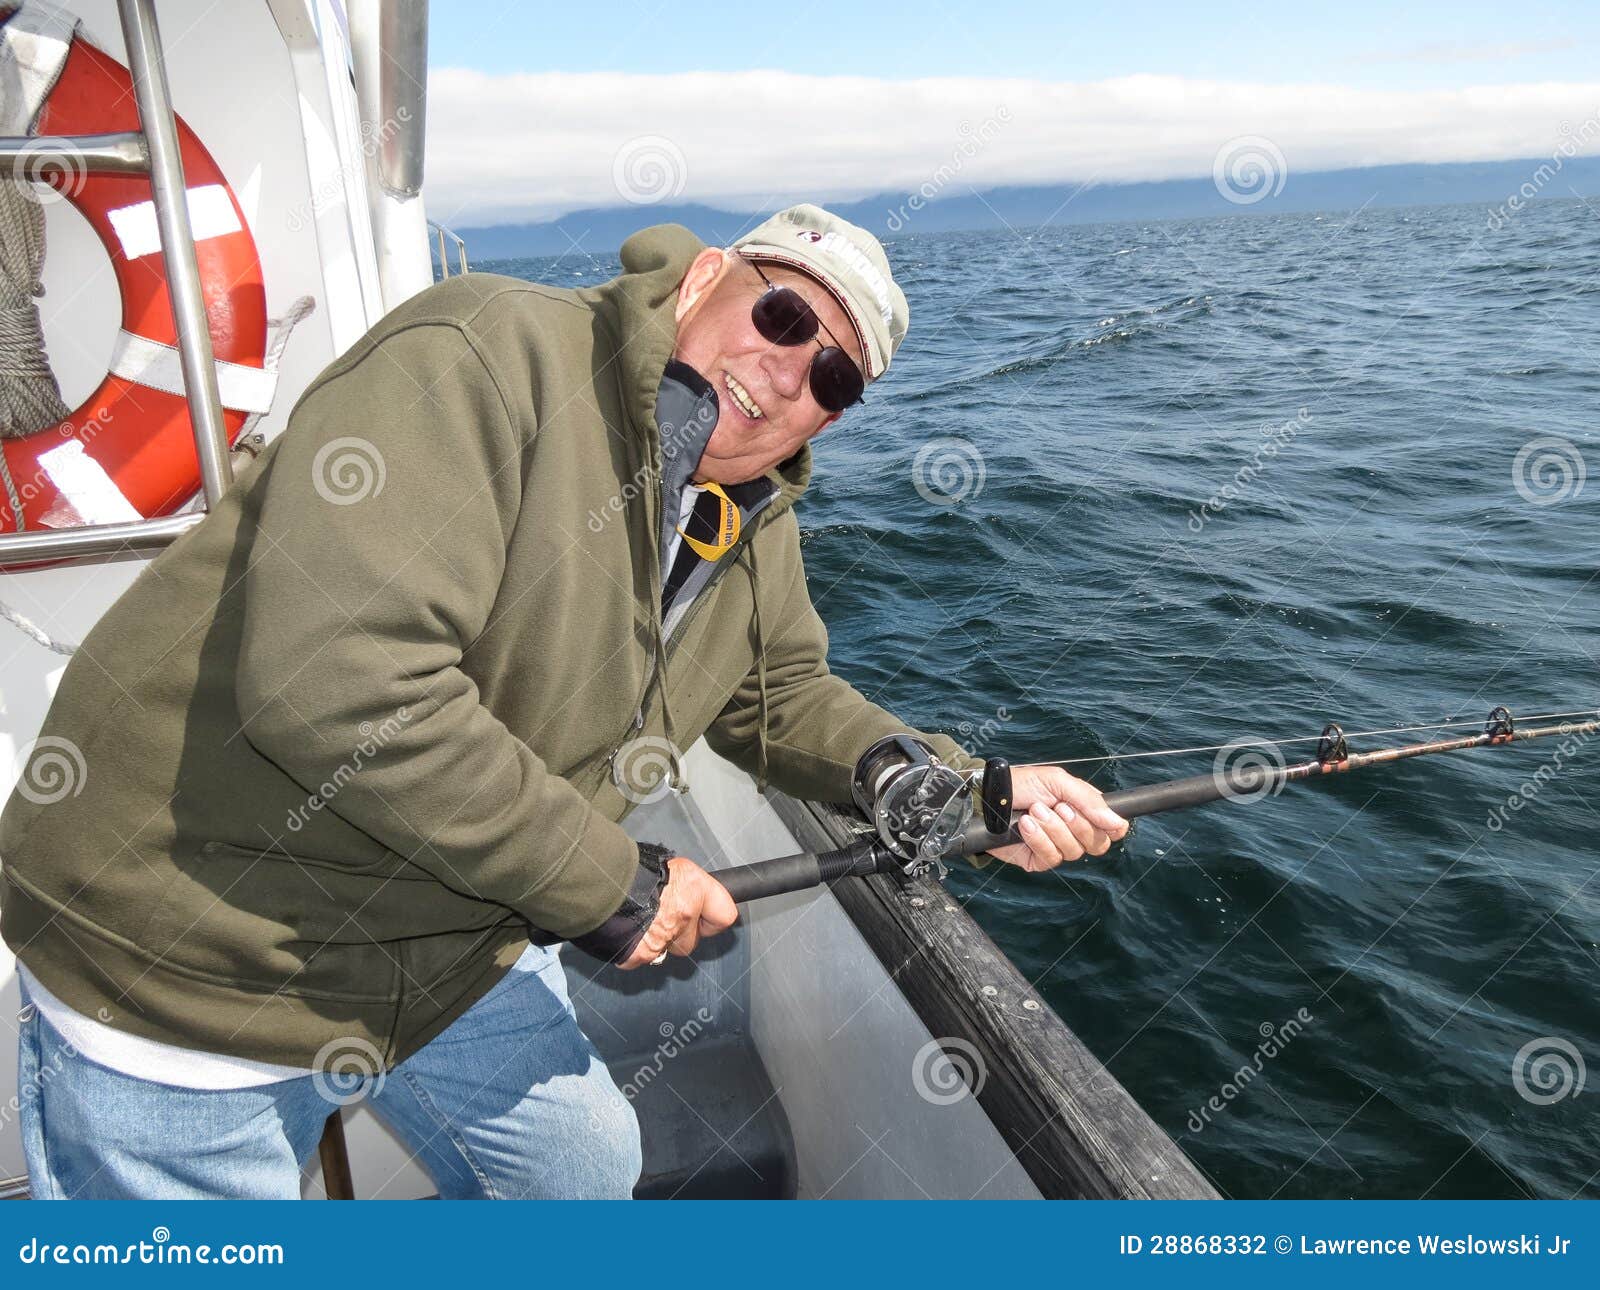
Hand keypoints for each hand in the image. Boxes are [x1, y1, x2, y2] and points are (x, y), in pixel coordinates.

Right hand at [618, 857, 737, 968]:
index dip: (713, 918)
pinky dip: (636, 949)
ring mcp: (664, 938)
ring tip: (640, 921)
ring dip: (658, 941)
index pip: (725, 915)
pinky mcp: (641, 954)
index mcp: (694, 887)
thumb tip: (691, 894)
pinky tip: (628, 930)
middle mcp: (684, 914)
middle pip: (692, 940)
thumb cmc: (631, 869)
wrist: (598, 882)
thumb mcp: (670, 866)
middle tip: (660, 916)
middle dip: (680, 934)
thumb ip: (686, 886)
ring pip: (668, 949)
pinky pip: (644, 956)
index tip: (706, 918)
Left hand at [988, 764, 1128, 871]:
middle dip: (1078, 825)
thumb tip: (1116, 822)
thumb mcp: (1057, 782)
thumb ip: (1088, 801)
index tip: (1102, 820)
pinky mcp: (1038, 860)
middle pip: (1097, 844)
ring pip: (1073, 852)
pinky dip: (1039, 840)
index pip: (1113, 829)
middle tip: (1059, 807)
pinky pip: (1051, 858)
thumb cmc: (1022, 785)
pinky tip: (1025, 825)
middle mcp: (1074, 831)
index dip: (1113, 828)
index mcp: (1084, 810)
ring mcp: (1057, 847)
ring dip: (1054, 829)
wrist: (988, 796)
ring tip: (1034, 811)